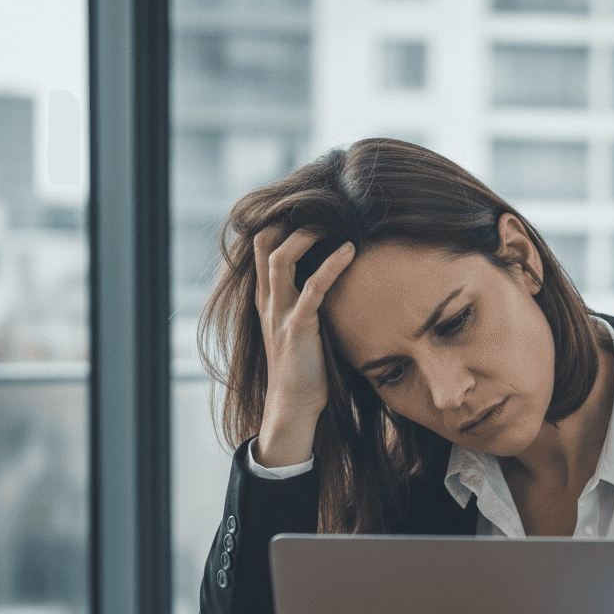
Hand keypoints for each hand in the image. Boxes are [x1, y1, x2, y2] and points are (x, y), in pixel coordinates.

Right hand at [252, 227, 354, 467]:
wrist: (294, 406)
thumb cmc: (305, 369)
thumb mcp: (302, 328)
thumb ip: (308, 303)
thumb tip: (333, 284)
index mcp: (267, 299)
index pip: (263, 247)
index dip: (282, 223)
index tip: (311, 209)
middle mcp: (268, 301)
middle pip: (264, 242)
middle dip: (289, 219)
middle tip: (321, 207)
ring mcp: (280, 313)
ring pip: (281, 258)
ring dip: (307, 235)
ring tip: (333, 221)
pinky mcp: (297, 327)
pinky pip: (313, 287)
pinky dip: (332, 265)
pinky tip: (350, 251)